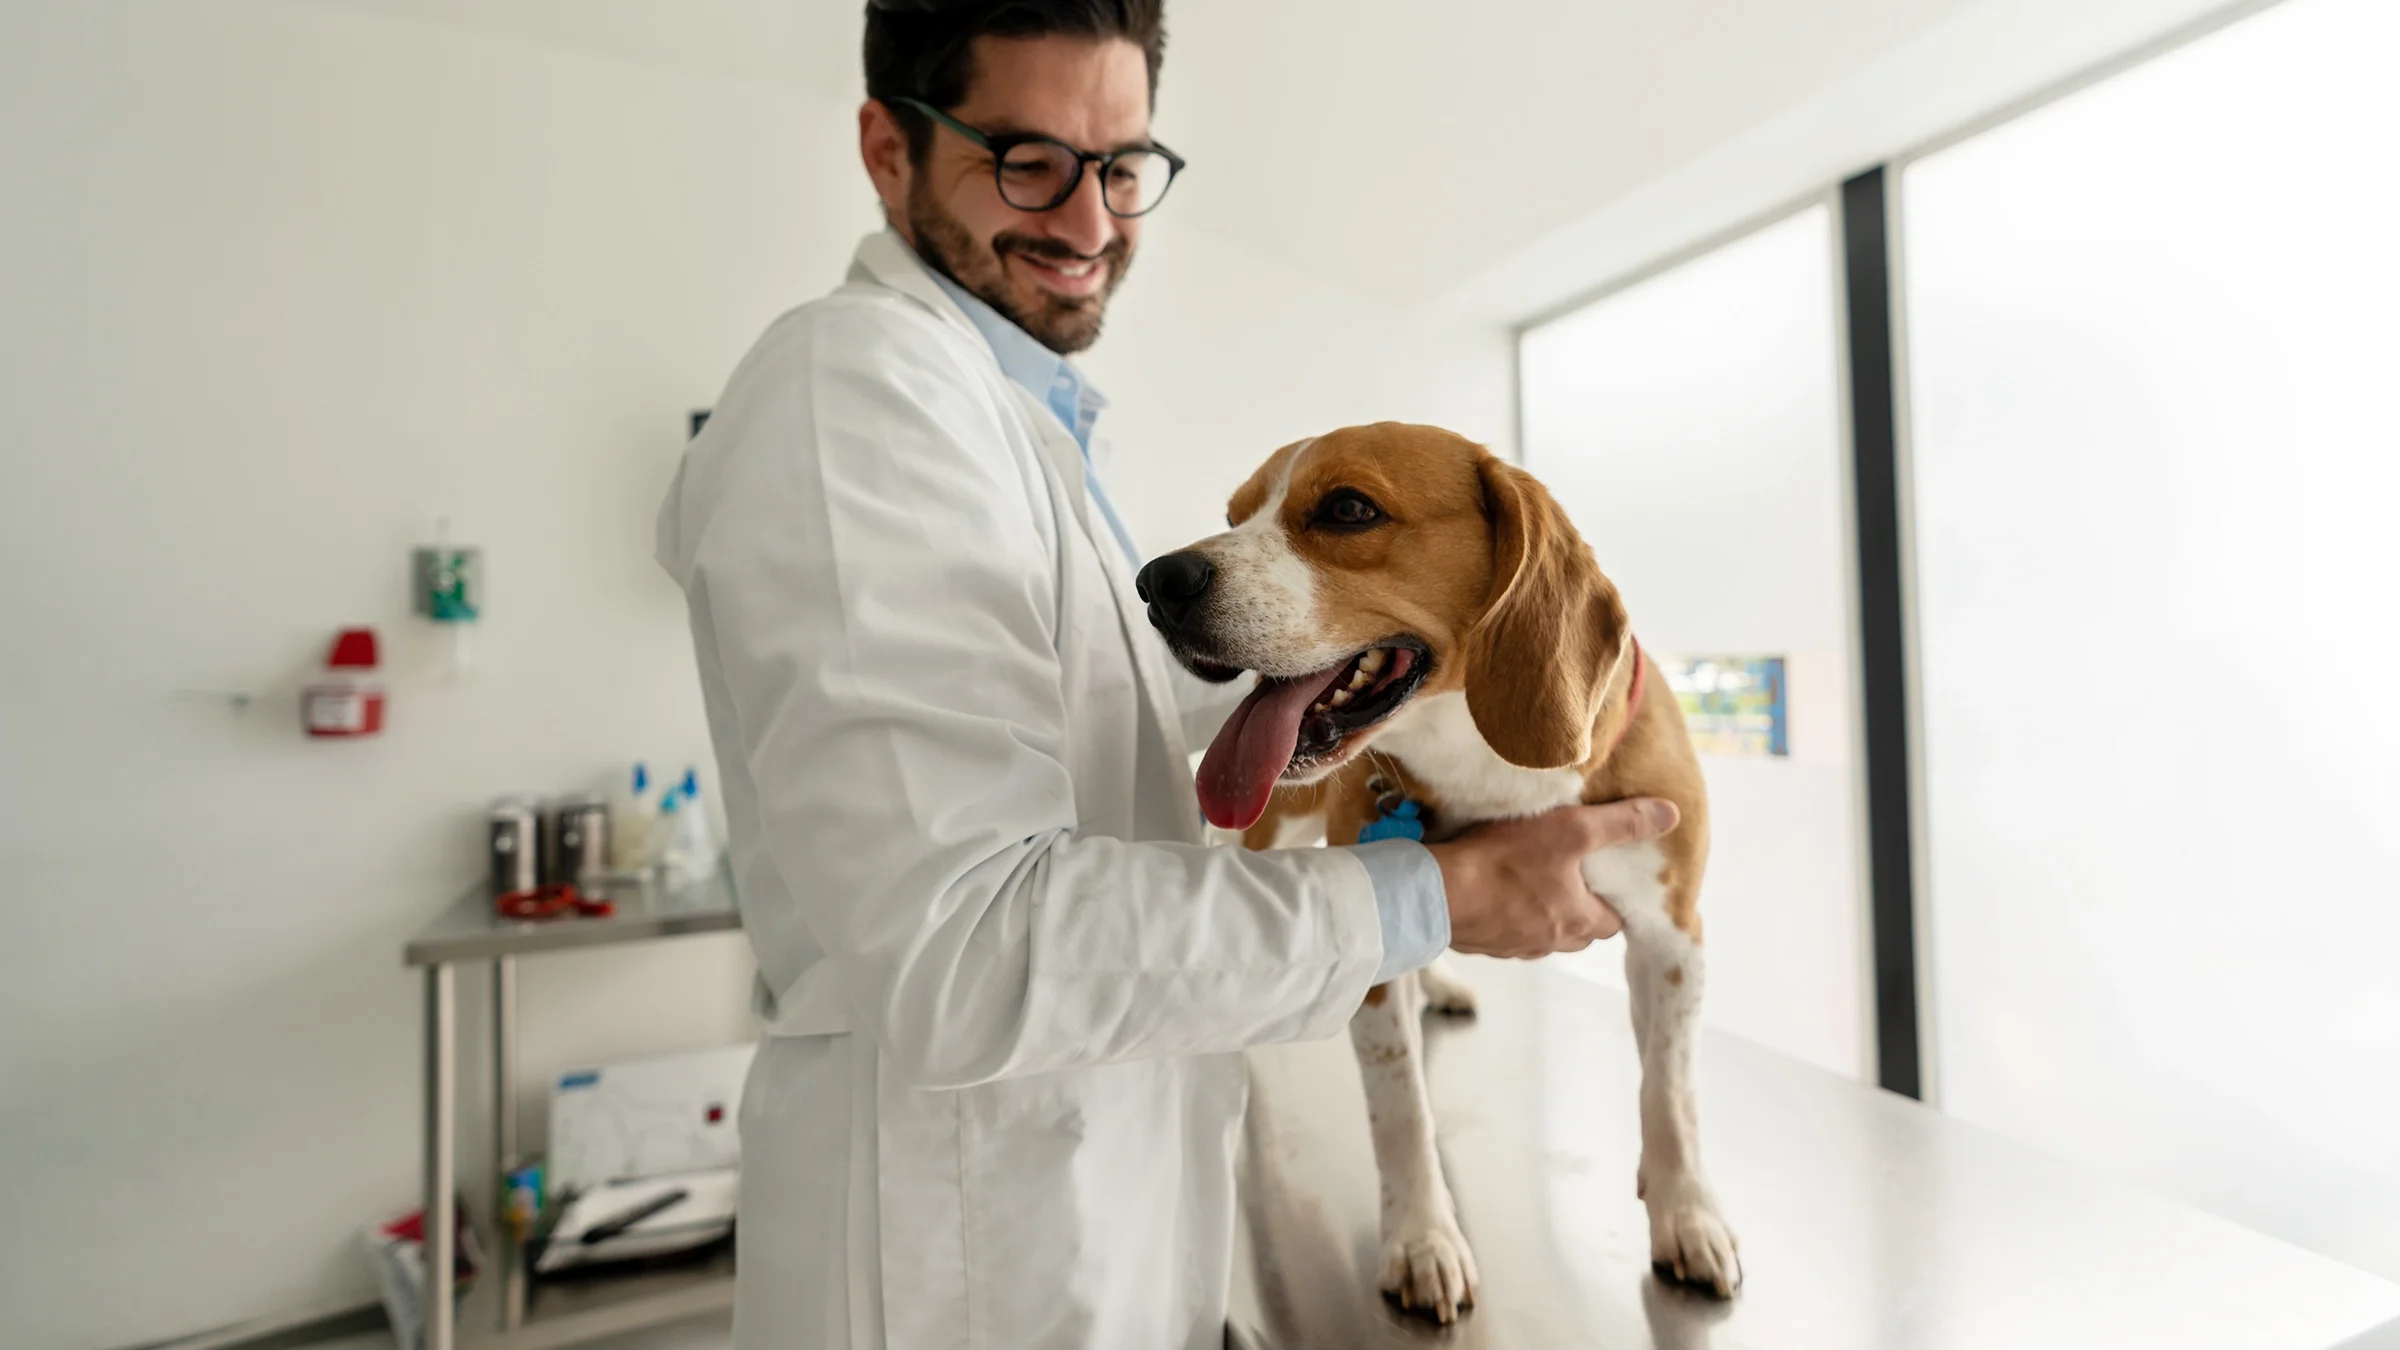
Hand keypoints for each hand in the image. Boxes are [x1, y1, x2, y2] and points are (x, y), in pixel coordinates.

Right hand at [1428, 799, 1679, 958]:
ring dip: (1539, 913)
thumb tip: (1671, 816)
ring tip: (1528, 878)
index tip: (1607, 880)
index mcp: (1579, 921)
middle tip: (1570, 875)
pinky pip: (1502, 932)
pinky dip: (1504, 915)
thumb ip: (1622, 823)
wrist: (1436, 893)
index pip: (1613, 921)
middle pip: (1578, 931)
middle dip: (1579, 909)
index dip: (1613, 901)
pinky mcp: (1479, 943)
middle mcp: (1548, 943)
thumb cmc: (1505, 861)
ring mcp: (1511, 947)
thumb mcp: (1572, 830)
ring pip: (1539, 934)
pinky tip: (1491, 890)